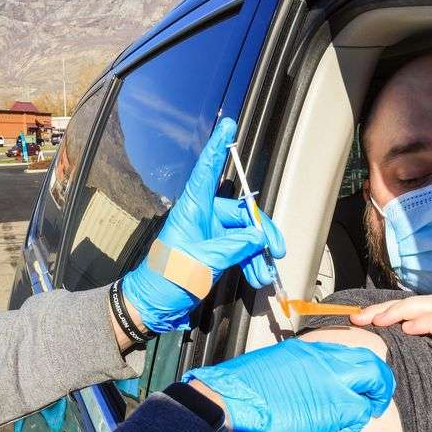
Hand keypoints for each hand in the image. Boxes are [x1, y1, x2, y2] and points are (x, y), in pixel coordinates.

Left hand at [122, 117, 285, 332]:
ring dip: (259, 254)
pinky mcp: (215, 253)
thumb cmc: (168, 279)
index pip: (207, 170)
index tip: (227, 123)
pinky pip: (241, 251)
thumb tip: (258, 237)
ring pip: (246, 235)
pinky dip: (252, 263)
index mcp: (193, 209)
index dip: (217, 146)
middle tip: (277, 251)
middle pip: (242, 213)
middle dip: (262, 232)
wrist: (154, 307)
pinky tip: (259, 277)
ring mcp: (211, 235)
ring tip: (265, 274)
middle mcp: (203, 217)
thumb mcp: (203, 262)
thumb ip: (234, 246)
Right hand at [183, 339, 395, 431]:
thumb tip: (308, 378)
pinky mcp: (333, 408)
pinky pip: (360, 414)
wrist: (230, 404)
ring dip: (373, 401)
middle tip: (375, 396)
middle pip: (370, 363)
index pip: (349, 352)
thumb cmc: (243, 388)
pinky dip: (358, 421)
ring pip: (374, 384)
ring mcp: (332, 382)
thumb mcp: (274, 363)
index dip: (360, 368)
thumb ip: (298, 367)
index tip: (360, 379)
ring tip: (365, 412)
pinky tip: (346, 426)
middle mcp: (325, 360)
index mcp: (308, 350)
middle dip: (379, 381)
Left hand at [351, 295, 431, 380]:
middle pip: (414, 302)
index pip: (418, 307)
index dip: (390, 311)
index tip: (366, 319)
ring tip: (372, 320)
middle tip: (354, 318)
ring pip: (426, 306)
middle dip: (381, 310)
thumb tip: (430, 346)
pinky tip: (409, 327)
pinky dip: (426, 322)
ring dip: (396, 312)